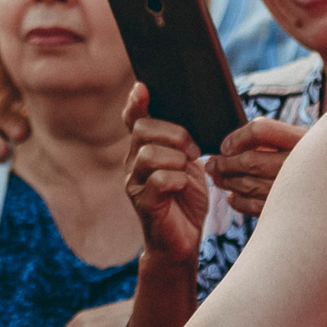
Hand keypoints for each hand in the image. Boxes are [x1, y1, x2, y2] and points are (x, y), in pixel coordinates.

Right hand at [123, 84, 209, 263]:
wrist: (183, 239)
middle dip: (173, 133)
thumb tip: (193, 113)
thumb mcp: (187, 163)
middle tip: (193, 149)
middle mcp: (132, 163)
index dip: (136, 102)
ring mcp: (135, 183)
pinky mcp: (143, 203)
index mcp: (143, 149)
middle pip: (142, 130)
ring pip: (148, 154)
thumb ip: (182, 141)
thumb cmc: (186, 199)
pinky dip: (177, 180)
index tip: (144, 87)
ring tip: (188, 169)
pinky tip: (184, 187)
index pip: (133, 118)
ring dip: (176, 157)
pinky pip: (158, 180)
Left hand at [208, 115, 305, 217]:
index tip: (225, 145)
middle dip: (225, 163)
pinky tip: (232, 198)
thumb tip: (237, 143)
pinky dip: (239, 202)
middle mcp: (298, 164)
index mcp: (303, 140)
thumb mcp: (310, 141)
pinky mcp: (291, 212)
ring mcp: (295, 190)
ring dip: (228, 181)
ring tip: (217, 178)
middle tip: (212, 163)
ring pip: (249, 184)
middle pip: (249, 160)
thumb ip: (279, 136)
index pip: (261, 130)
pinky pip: (256, 207)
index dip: (238, 136)